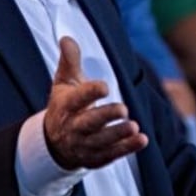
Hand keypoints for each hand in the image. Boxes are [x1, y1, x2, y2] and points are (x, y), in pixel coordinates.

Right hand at [43, 37, 147, 169]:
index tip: (105, 86)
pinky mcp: (95, 157)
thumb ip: (69, 60)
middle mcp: (73, 127)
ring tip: (134, 126)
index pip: (77, 99)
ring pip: (101, 141)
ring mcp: (84, 144)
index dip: (90, 93)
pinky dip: (127, 149)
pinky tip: (142, 140)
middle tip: (123, 109)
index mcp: (66, 105)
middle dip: (105, 117)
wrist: (53, 142)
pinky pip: (111, 155)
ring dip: (118, 135)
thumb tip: (66, 38)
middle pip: (89, 123)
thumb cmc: (64, 105)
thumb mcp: (63, 82)